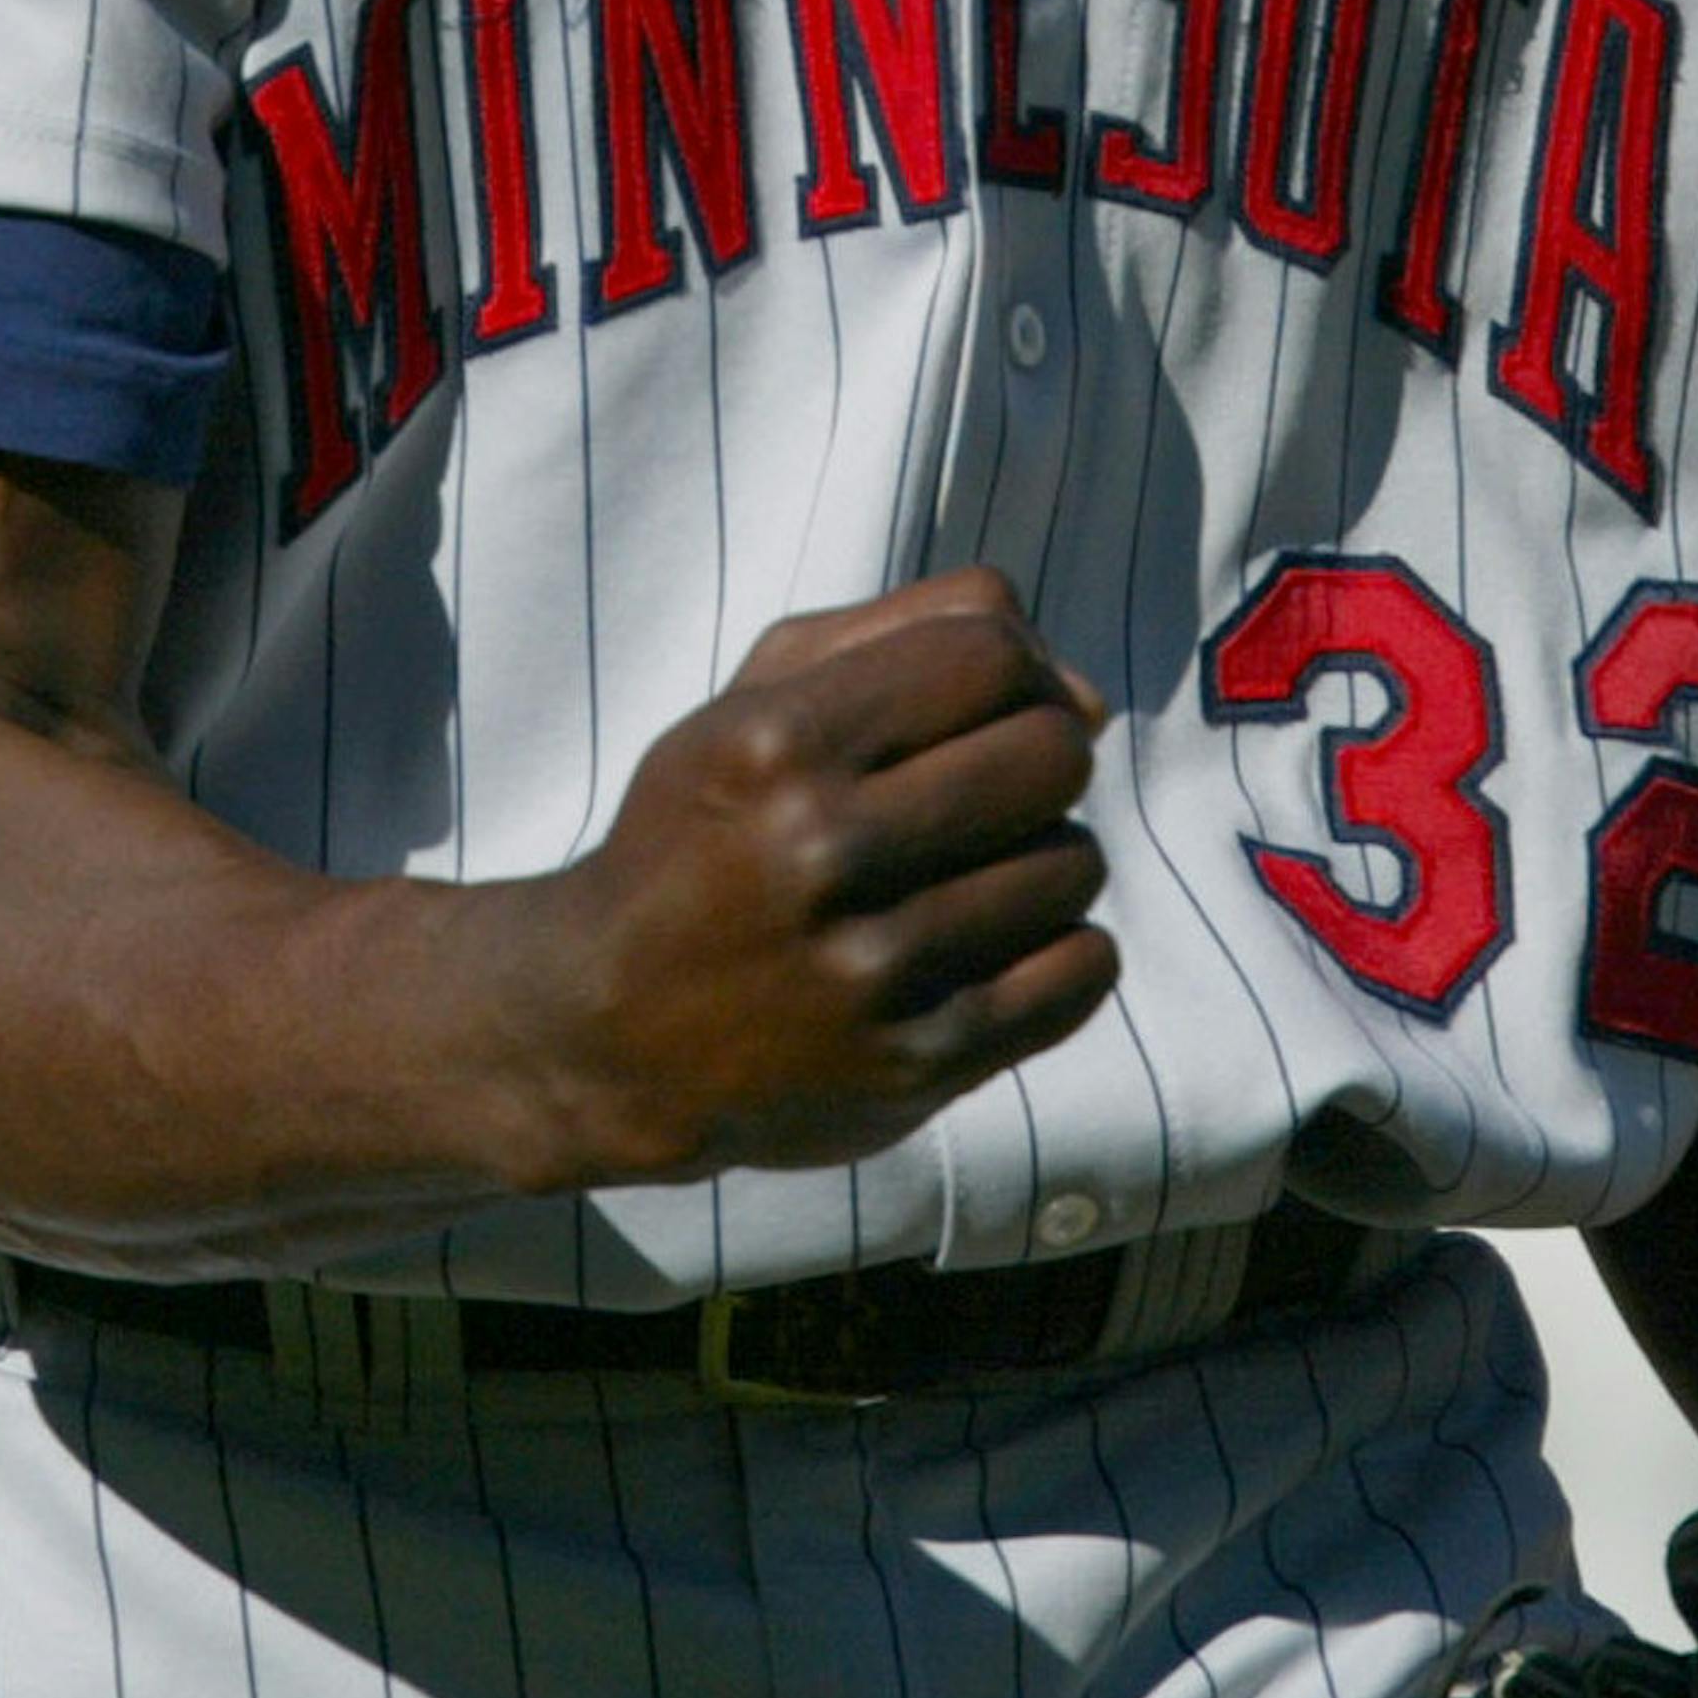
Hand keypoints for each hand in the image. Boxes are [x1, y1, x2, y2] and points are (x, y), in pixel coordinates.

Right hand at [471, 568, 1117, 1188]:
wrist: (610, 1030)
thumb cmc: (705, 835)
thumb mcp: (759, 698)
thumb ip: (917, 634)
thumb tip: (1088, 697)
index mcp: (778, 745)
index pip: (992, 655)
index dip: (1020, 668)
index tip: (987, 709)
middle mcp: (823, 852)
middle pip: (1053, 752)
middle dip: (1040, 758)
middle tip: (984, 795)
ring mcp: (876, 968)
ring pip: (1076, 862)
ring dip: (1043, 860)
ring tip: (968, 878)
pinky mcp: (922, 1063)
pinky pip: (1085, 968)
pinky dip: (1060, 949)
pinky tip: (989, 946)